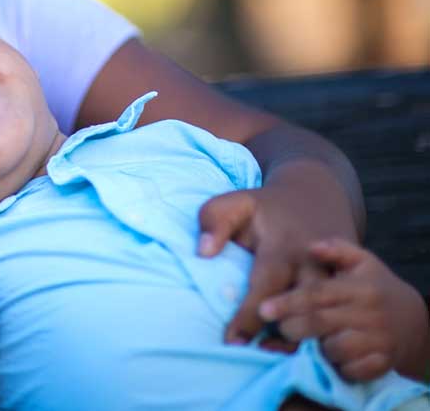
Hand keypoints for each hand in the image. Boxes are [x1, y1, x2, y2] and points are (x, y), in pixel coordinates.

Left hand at [197, 171, 357, 344]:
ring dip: (302, 341)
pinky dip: (324, 340)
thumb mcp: (237, 202)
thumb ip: (214, 219)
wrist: (316, 198)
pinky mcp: (350, 291)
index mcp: (286, 246)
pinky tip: (303, 352)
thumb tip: (204, 252)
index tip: (232, 340)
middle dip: (281, 334)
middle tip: (257, 353)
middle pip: (302, 307)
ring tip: (273, 355)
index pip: (267, 284)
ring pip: (325, 320)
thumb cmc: (265, 210)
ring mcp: (336, 280)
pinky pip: (342, 322)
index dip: (250, 314)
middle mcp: (315, 266)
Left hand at [258, 239, 429, 380]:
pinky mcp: (383, 362)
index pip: (317, 295)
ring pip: (334, 349)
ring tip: (308, 341)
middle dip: (291, 328)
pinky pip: (353, 370)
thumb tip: (311, 246)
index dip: (288, 303)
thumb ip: (336, 249)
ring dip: (315, 349)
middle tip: (278, 328)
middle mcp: (369, 314)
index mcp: (359, 288)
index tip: (262, 310)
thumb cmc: (375, 287)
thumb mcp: (362, 261)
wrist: (414, 321)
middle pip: (320, 323)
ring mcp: (378, 340)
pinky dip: (339, 367)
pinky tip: (331, 359)